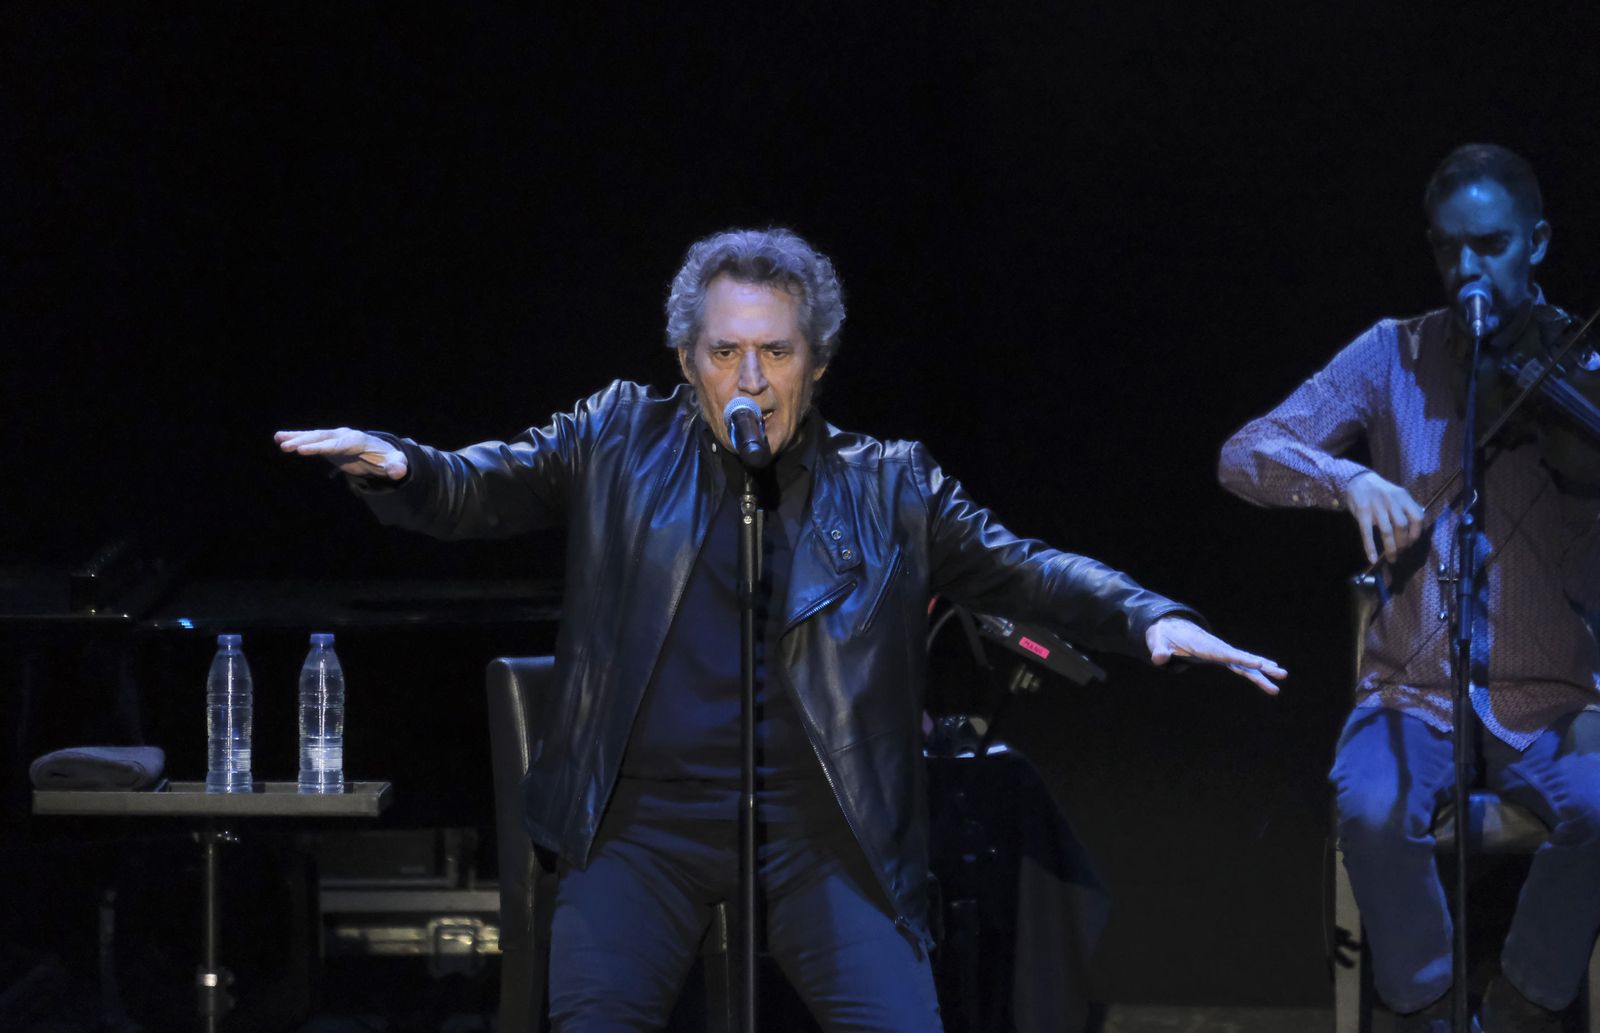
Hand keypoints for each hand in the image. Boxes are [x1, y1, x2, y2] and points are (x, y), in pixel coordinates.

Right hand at [274, 428, 407, 479]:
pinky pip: (310, 440)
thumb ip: (396, 466)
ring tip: (278, 440)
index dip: (320, 447)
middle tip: (286, 447)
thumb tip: (399, 470)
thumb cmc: (389, 459)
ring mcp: (335, 437)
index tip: (303, 450)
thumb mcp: (395, 463)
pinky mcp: (328, 443)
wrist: (383, 453)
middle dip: (304, 442)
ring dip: (296, 438)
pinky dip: (296, 438)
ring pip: (314, 436)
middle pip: (322, 438)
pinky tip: (279, 438)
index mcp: (357, 440)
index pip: (337, 444)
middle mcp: (344, 435)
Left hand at [1145, 617, 1286, 694]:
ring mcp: (1221, 652)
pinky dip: (1255, 669)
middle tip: (1282, 673)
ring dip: (1263, 671)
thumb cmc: (1165, 636)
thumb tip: (1158, 659)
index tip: (1259, 663)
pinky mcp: (1221, 656)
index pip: (1227, 655)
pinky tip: (1270, 673)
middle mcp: (1218, 649)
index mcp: (1206, 646)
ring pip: (1245, 663)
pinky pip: (1241, 665)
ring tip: (1282, 677)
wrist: (1170, 628)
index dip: (1242, 659)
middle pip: (1242, 659)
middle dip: (1261, 666)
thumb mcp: (1159, 642)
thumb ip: (1159, 650)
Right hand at [1343, 470, 1424, 564]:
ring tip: (1392, 558)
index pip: (1417, 517)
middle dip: (1403, 543)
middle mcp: (1391, 500)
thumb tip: (1414, 527)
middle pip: (1402, 526)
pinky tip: (1372, 558)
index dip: (1416, 533)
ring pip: (1387, 531)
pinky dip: (1370, 547)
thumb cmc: (1379, 491)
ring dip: (1391, 548)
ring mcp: (1376, 506)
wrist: (1358, 480)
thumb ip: (1405, 508)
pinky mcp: (1362, 512)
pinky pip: (1367, 532)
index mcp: (1403, 496)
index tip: (1412, 543)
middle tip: (1401, 552)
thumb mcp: (1396, 494)